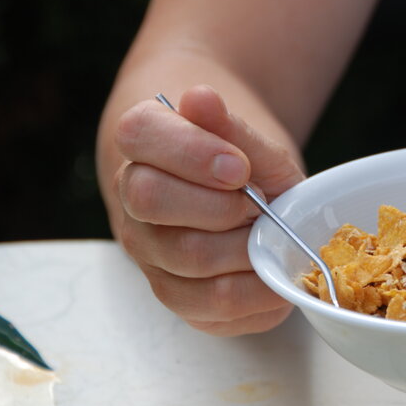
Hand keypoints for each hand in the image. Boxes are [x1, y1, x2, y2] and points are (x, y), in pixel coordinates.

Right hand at [112, 85, 304, 334]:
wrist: (247, 203)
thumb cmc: (248, 165)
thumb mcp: (254, 144)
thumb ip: (231, 126)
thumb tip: (199, 97)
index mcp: (143, 142)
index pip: (141, 137)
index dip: (193, 152)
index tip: (239, 166)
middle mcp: (132, 197)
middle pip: (151, 199)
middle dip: (220, 205)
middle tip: (258, 204)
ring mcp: (149, 251)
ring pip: (187, 258)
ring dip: (246, 248)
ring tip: (271, 235)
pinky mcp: (177, 297)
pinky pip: (211, 308)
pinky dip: (256, 293)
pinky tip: (273, 270)